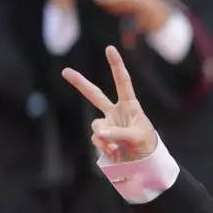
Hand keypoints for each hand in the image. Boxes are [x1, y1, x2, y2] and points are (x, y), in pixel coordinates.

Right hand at [64, 46, 157, 162]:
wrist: (144, 164)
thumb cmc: (147, 145)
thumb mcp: (137, 137)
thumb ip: (119, 132)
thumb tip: (99, 132)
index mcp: (129, 105)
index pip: (122, 82)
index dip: (116, 65)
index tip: (110, 48)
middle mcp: (116, 112)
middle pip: (95, 95)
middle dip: (80, 83)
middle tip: (65, 71)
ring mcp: (108, 125)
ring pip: (95, 126)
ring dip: (104, 136)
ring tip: (117, 145)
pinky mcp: (102, 138)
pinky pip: (96, 139)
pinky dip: (103, 146)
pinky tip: (114, 152)